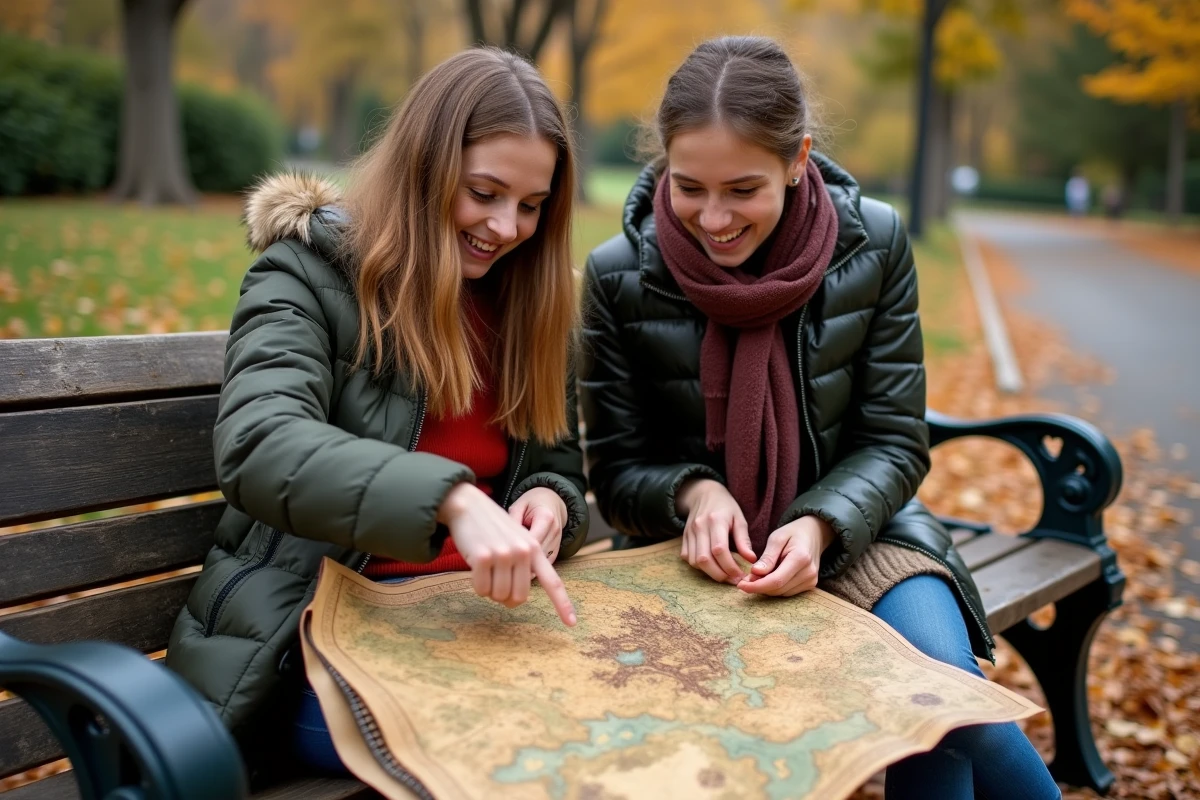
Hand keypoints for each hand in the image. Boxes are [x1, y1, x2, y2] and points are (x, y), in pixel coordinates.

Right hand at [437, 483, 575, 625]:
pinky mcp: (483, 557)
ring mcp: (504, 554)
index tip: (572, 623)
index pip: (553, 582)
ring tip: (484, 569)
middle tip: (495, 582)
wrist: (467, 504)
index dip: (563, 604)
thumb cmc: (490, 527)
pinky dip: (476, 585)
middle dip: (505, 597)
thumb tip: (515, 599)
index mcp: (535, 549)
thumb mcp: (515, 540)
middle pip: (518, 598)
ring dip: (488, 590)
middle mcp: (523, 552)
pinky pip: (481, 589)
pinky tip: (474, 566)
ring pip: (498, 596)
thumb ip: (523, 565)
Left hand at [508, 487, 566, 562]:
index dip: (517, 551)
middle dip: (520, 562)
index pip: (532, 540)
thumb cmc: (531, 503)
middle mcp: (554, 531)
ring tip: (509, 569)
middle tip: (501, 567)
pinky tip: (519, 569)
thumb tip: (503, 542)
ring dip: (526, 567)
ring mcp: (557, 542)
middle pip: (537, 554)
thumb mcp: (519, 507)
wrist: (551, 502)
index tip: (501, 556)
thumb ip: (512, 522)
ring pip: (541, 563)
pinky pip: (544, 564)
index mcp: (546, 517)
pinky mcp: (556, 551)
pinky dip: (532, 568)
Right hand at [675, 478, 754, 583]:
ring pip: (694, 561)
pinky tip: (712, 566)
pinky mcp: (683, 538)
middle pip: (704, 559)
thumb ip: (744, 540)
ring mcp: (689, 533)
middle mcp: (699, 527)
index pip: (719, 549)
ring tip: (725, 575)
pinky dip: (699, 567)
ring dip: (710, 573)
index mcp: (716, 521)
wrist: (703, 494)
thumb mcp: (739, 519)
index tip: (741, 575)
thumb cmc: (726, 507)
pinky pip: (688, 558)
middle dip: (720, 574)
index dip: (730, 566)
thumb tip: (751, 560)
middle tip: (734, 580)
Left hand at [738, 515, 834, 596]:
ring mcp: (811, 580)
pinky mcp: (810, 585)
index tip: (741, 585)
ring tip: (757, 576)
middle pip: (778, 589)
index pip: (776, 580)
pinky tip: (769, 577)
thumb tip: (755, 573)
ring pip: (782, 593)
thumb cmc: (792, 533)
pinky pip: (787, 592)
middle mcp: (809, 572)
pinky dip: (775, 588)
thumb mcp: (777, 538)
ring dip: (766, 588)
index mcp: (800, 558)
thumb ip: (767, 557)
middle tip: (745, 579)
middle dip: (759, 586)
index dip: (757, 586)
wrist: (814, 533)